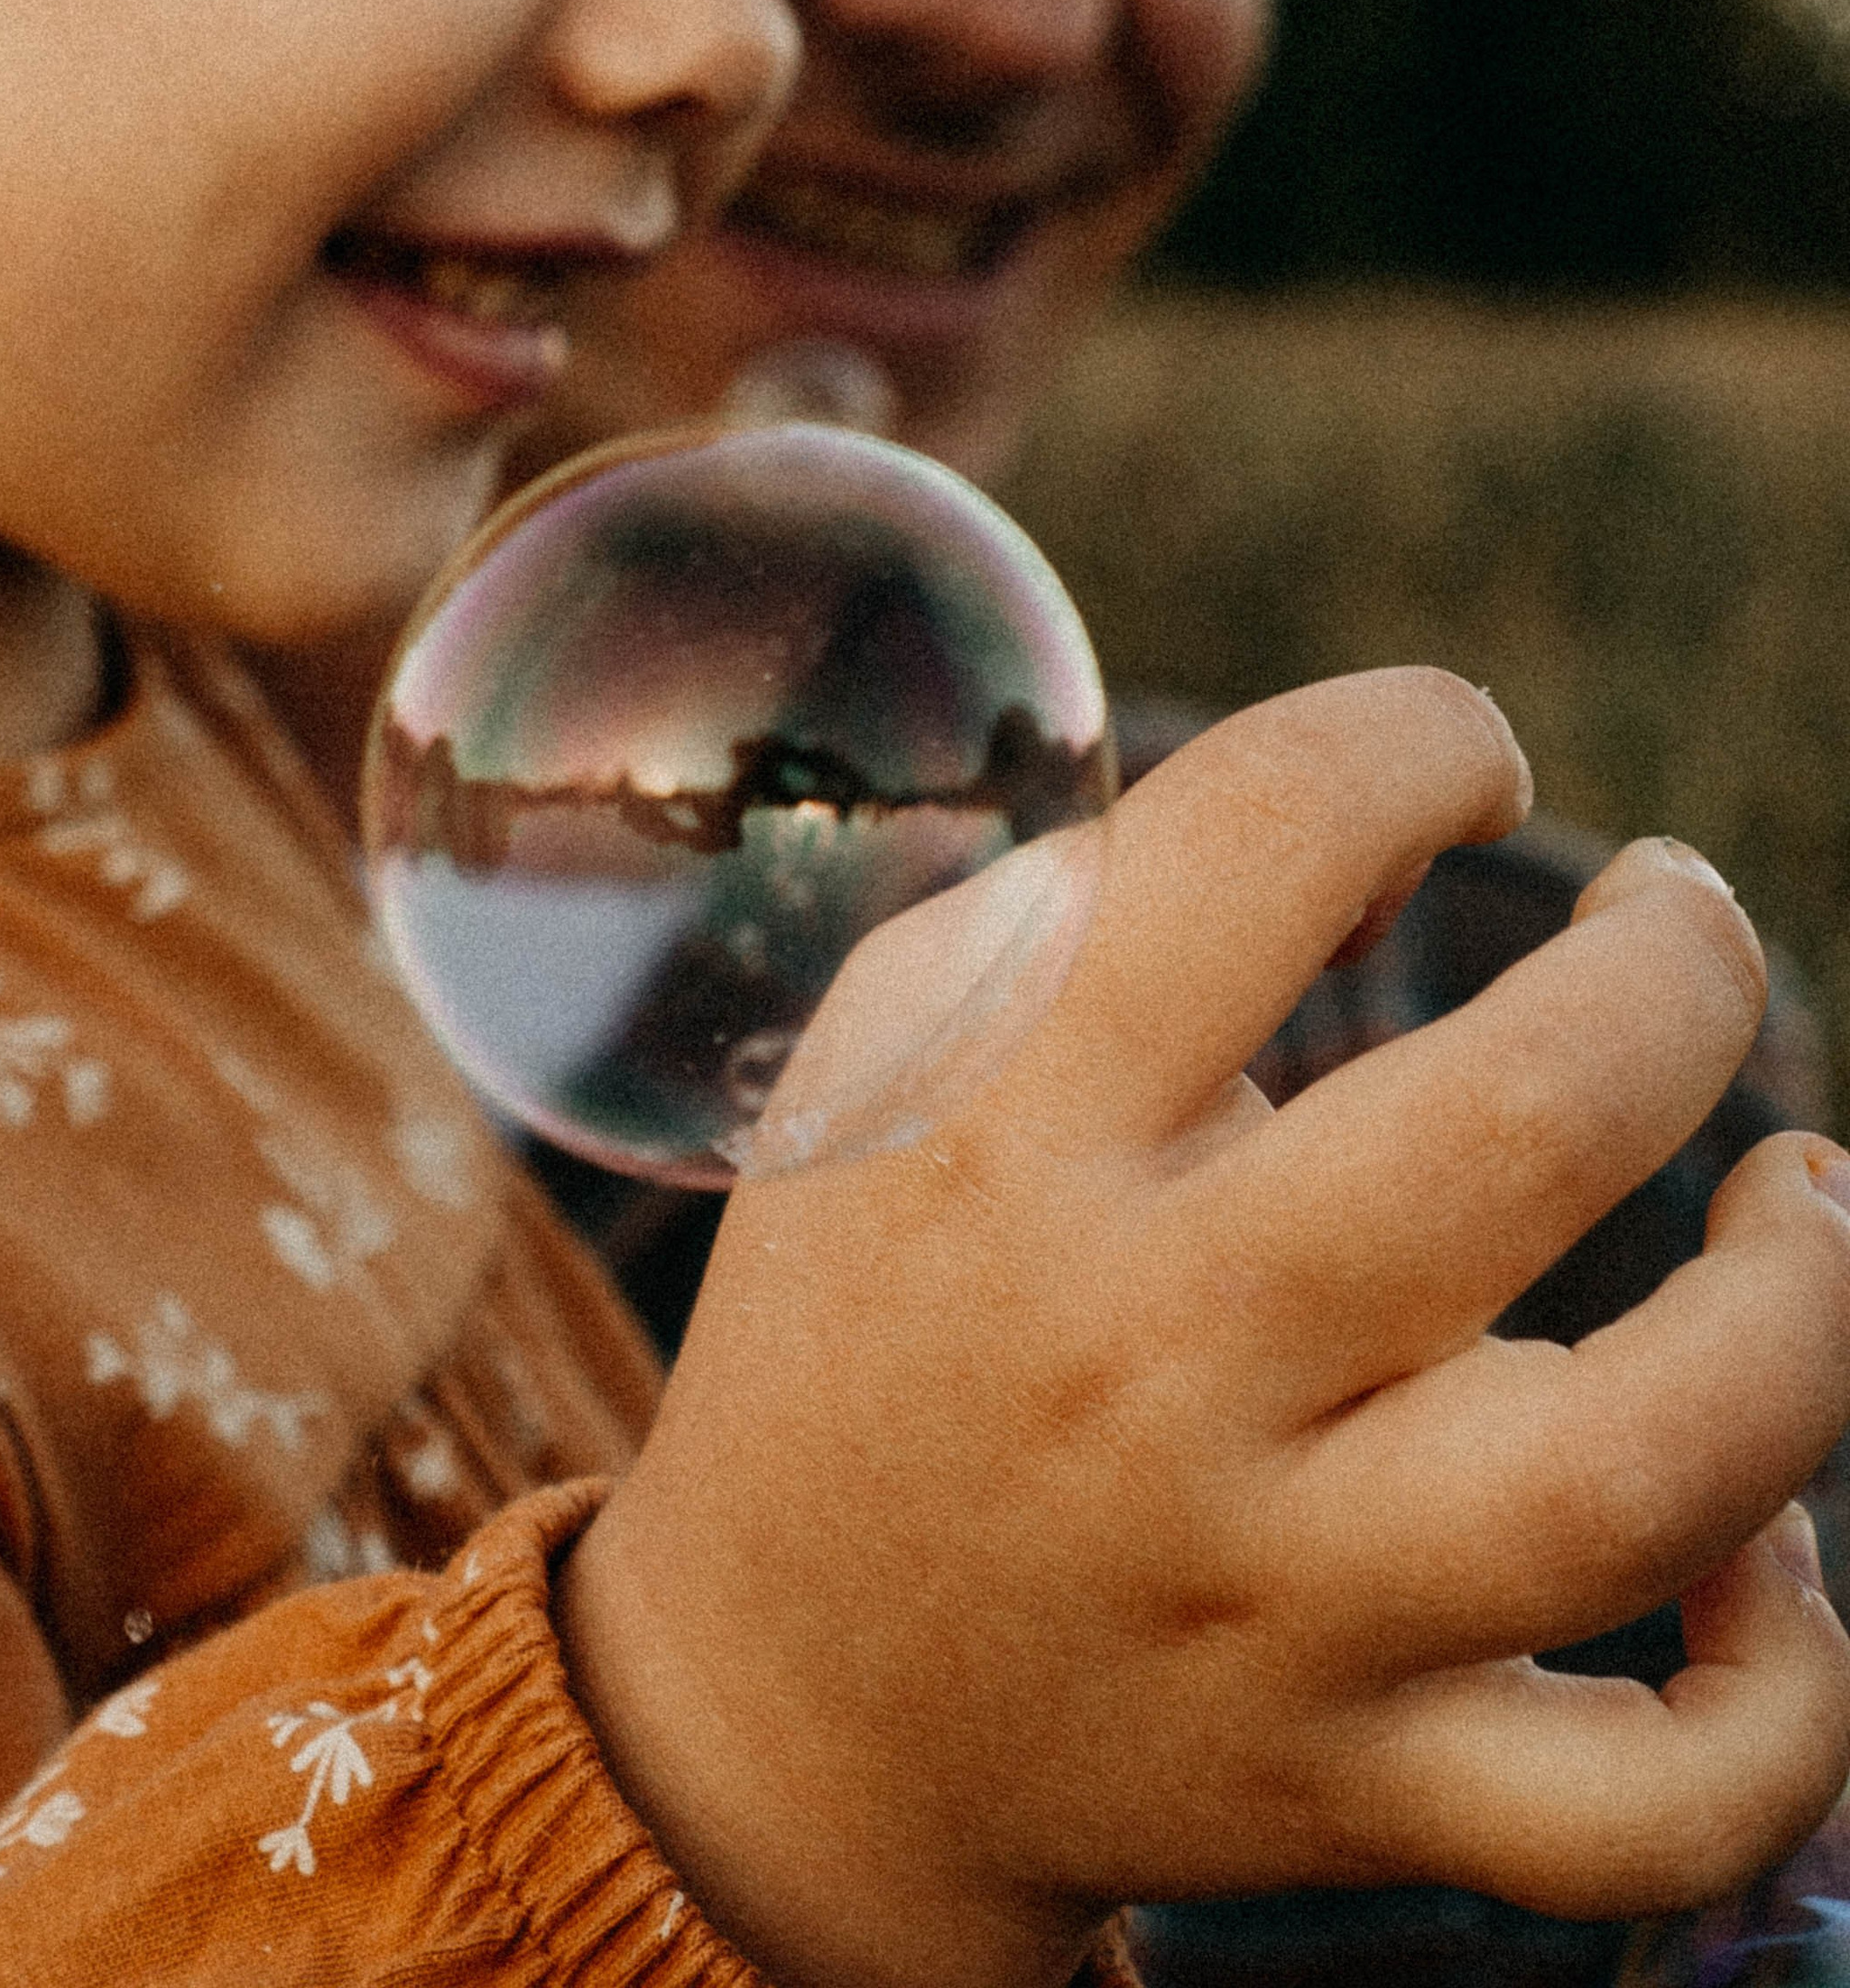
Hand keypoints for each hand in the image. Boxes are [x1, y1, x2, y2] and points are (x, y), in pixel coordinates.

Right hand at [558, 669, 1849, 1987]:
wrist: (789, 1708)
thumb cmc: (879, 1303)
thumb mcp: (903, 1059)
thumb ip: (1110, 913)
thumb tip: (1403, 856)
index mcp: (1006, 1132)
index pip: (1266, 830)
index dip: (1419, 733)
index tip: (1463, 757)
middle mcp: (1144, 1359)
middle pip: (1524, 1120)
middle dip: (1676, 967)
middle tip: (1674, 928)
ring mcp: (1264, 1599)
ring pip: (1647, 1467)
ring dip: (1803, 1299)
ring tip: (1803, 1192)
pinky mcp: (1354, 1790)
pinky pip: (1649, 1805)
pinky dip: (1778, 1694)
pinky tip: (1772, 1555)